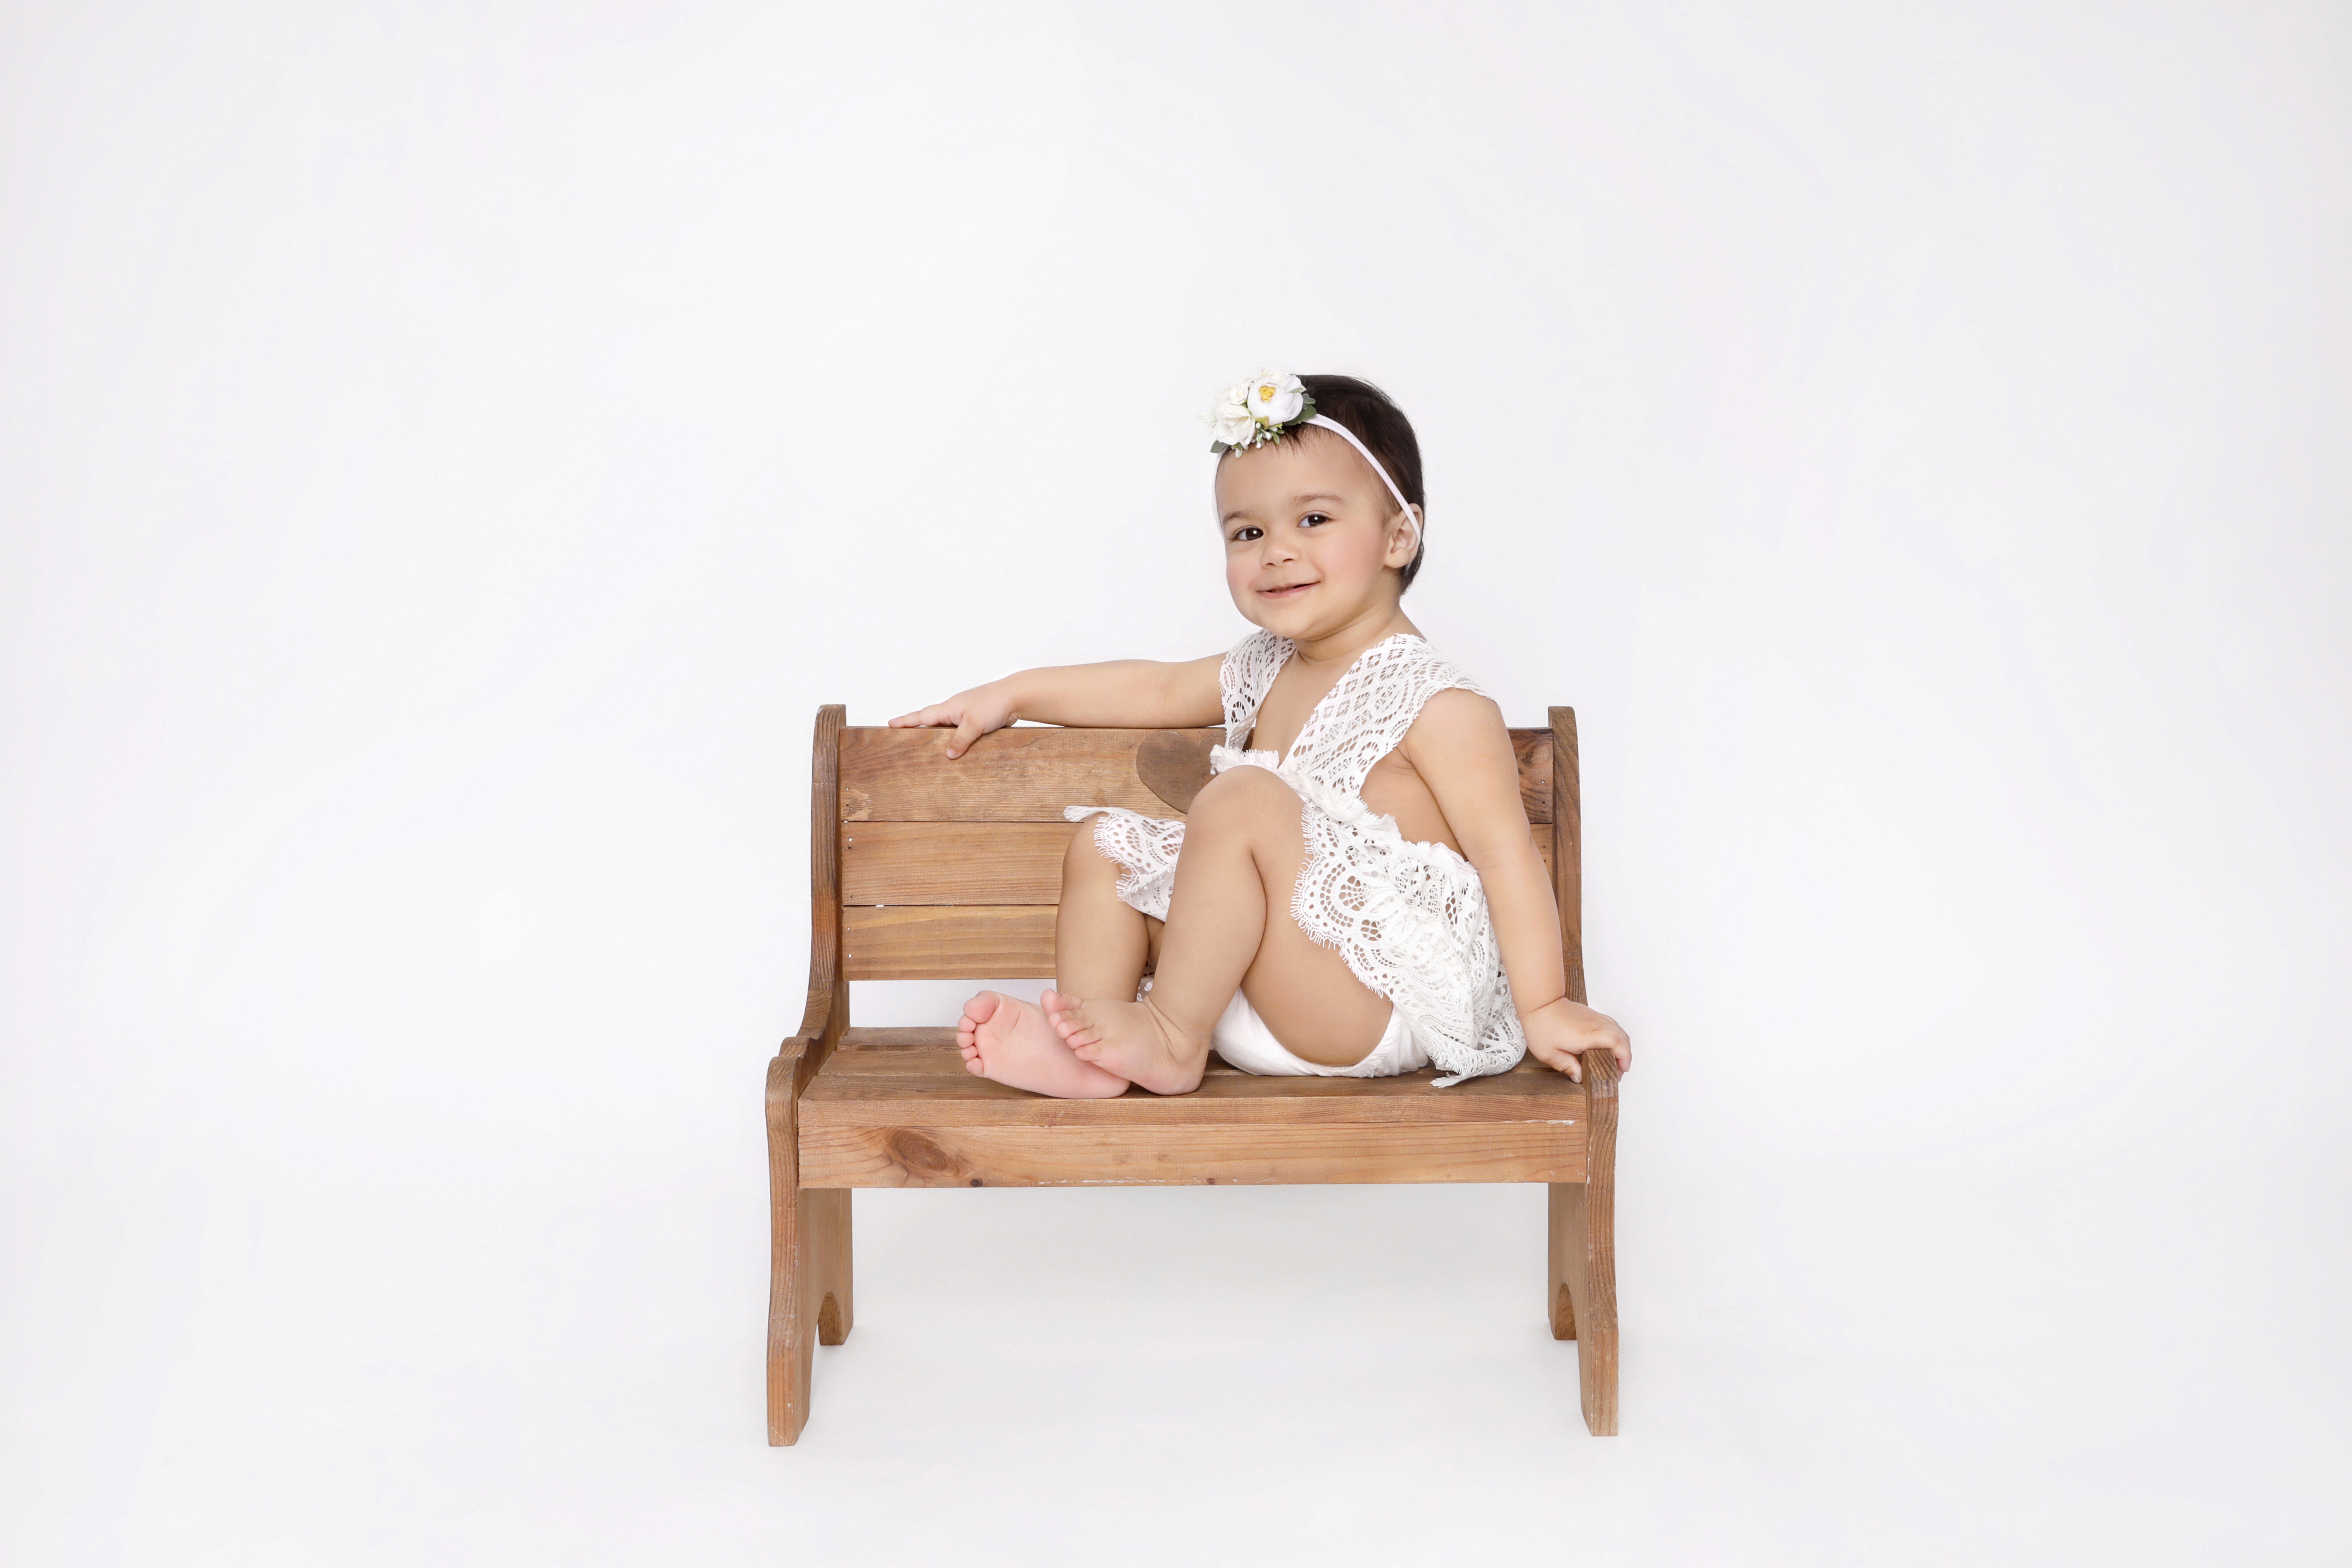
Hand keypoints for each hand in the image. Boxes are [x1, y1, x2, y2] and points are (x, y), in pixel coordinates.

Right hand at [887, 682, 1016, 758]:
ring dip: (937, 735)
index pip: (921, 716)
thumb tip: (947, 755)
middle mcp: (955, 710)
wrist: (1017, 696)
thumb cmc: (994, 703)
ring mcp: (966, 715)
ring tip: (925, 746)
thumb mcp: (974, 724)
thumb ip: (960, 740)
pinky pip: (961, 731)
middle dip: (916, 727)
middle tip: (901, 734)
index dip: (905, 721)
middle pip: (930, 720)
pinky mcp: (978, 721)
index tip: (889, 724)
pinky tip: (956, 748)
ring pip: (946, 726)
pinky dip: (955, 738)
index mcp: (948, 708)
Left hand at [1520, 997, 1630, 1081]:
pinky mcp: (1592, 1015)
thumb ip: (1567, 1066)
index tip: (1622, 1069)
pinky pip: (1611, 1025)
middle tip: (1617, 1070)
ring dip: (1621, 1045)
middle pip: (1622, 1038)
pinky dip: (1615, 1036)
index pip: (1617, 1043)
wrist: (1539, 1002)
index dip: (1625, 1057)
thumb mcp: (1548, 1053)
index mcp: (1587, 1036)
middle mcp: (1595, 1025)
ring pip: (1619, 1030)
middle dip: (1625, 1055)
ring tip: (1614, 1060)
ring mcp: (1595, 1018)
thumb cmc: (1541, 1024)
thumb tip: (1579, 1077)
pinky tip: (1608, 1045)